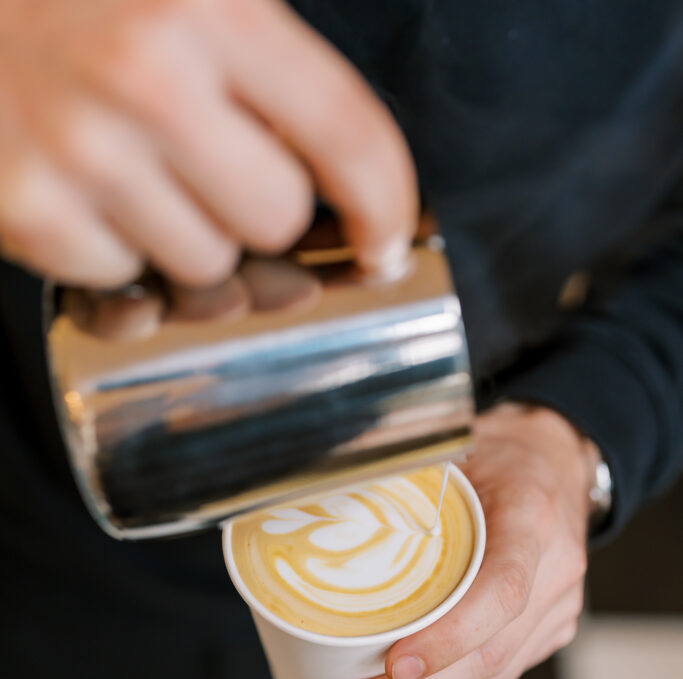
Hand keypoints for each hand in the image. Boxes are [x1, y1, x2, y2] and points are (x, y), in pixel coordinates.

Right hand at [0, 0, 416, 286]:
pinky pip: (122, 281)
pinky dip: (113, 251)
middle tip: (208, 164)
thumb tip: (350, 180)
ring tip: (132, 167)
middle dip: (258, 209)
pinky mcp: (28, 212)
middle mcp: (149, 81)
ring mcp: (82, 153)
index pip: (347, 133)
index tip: (383, 241)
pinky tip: (82, 189)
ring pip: (204, 266)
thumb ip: (266, 61)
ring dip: (185, 235)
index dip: (385, 204)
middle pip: (275, 219)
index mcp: (209, 5)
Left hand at [340, 403, 594, 678]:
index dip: (449, 636)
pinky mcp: (543, 634)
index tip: (394, 663)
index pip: (500, 592)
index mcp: (533, 519)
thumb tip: (317, 479)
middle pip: (490, 655)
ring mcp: (555, 611)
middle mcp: (555, 573)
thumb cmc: (501, 455)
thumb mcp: (457, 444)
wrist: (555, 465)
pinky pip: (495, 678)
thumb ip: (402, 466)